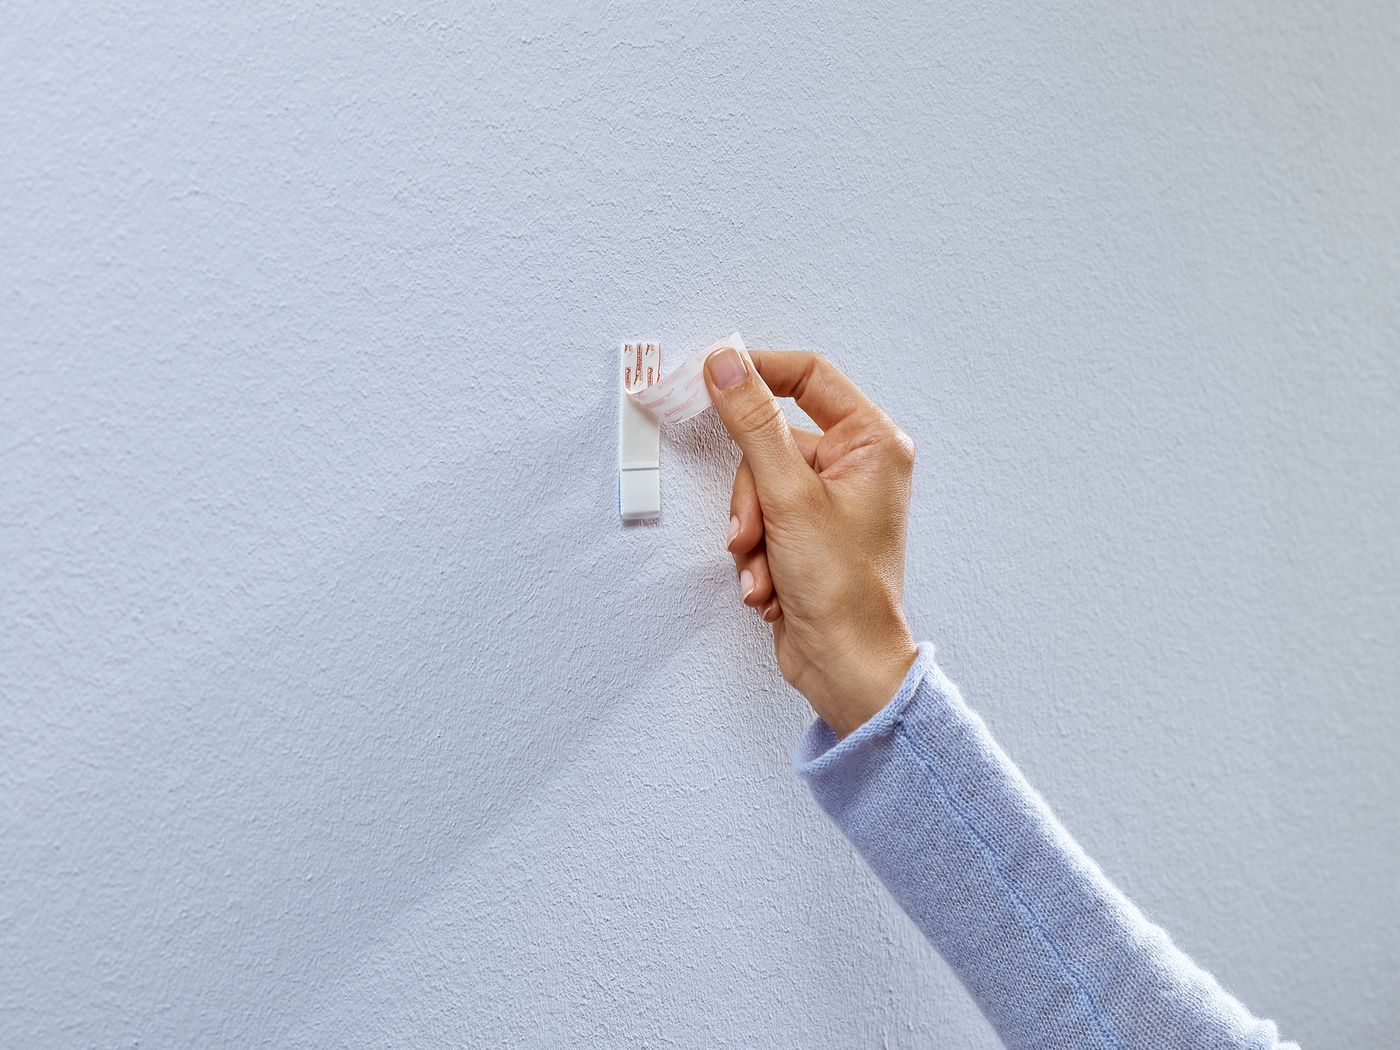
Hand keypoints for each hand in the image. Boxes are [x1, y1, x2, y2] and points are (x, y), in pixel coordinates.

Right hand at [703, 345, 918, 736]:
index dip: (758, 373)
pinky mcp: (806, 533)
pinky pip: (759, 518)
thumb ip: (753, 423)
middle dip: (750, 494)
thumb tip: (728, 366)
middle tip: (753, 530)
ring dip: (749, 531)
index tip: (714, 377)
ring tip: (765, 567)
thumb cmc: (844, 591)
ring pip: (757, 485)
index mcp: (872, 443)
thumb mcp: (789, 497)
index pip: (808, 376)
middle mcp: (856, 466)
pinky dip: (754, 553)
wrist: (844, 664)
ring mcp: (829, 501)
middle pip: (770, 441)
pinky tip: (770, 583)